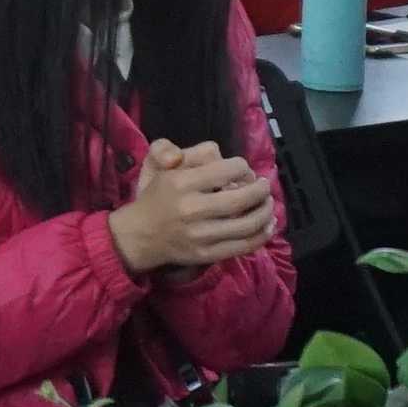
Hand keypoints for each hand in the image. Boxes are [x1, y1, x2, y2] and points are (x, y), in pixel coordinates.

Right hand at [110, 144, 279, 274]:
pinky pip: (242, 246)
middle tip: (265, 185)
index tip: (245, 169)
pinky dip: (261, 235)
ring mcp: (200, 235)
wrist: (139, 236)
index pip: (226, 170)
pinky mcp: (206, 255)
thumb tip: (213, 151)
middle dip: (261, 190)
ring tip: (268, 203)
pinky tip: (268, 225)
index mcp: (181, 183)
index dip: (243, 167)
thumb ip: (183, 152)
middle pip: (241, 199)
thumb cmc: (155, 197)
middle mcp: (191, 209)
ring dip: (265, 212)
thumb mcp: (159, 166)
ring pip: (246, 224)